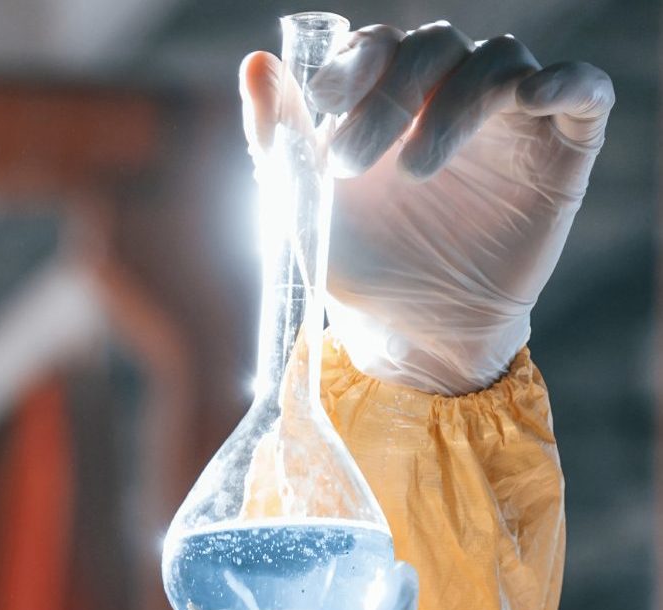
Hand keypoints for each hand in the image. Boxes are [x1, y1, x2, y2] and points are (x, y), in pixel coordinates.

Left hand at [241, 25, 612, 393]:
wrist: (413, 335)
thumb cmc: (360, 266)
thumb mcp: (306, 210)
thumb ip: (279, 139)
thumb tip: (254, 64)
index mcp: (389, 99)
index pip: (378, 46)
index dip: (354, 60)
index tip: (326, 98)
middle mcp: (451, 93)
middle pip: (432, 47)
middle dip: (389, 94)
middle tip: (350, 163)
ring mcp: (511, 116)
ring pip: (497, 62)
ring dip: (453, 105)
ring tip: (414, 171)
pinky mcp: (564, 148)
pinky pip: (584, 91)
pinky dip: (565, 82)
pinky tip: (533, 96)